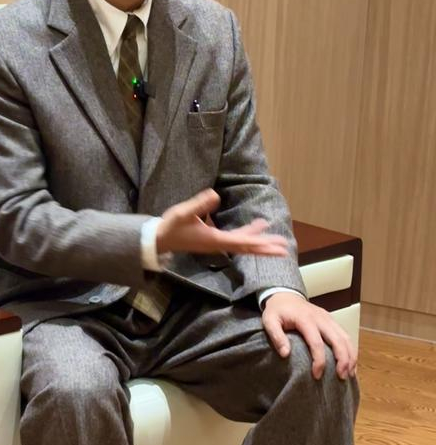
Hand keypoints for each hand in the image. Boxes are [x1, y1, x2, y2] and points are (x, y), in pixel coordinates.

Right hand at [156, 188, 288, 257]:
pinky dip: (247, 234)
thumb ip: (199, 204)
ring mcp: (217, 243)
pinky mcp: (214, 240)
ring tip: (276, 239)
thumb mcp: (183, 213)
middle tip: (284, 248)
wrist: (160, 239)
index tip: (274, 245)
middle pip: (247, 248)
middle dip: (265, 248)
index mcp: (214, 239)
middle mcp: (219, 244)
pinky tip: (255, 227)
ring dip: (259, 242)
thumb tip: (215, 195)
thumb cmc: (171, 226)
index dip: (258, 242)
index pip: (241, 242)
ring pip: (243, 245)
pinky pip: (236, 240)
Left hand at [261, 291, 357, 379]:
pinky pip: (345, 335)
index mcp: (305, 319)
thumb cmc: (277, 311)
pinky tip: (351, 364)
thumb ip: (276, 336)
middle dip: (342, 360)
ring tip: (349, 374)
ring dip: (350, 356)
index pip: (316, 342)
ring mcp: (328, 318)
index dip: (319, 361)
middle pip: (337, 340)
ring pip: (345, 337)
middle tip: (341, 377)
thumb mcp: (269, 321)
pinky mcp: (332, 320)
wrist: (285, 295)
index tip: (317, 375)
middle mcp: (320, 318)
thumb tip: (286, 354)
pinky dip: (350, 350)